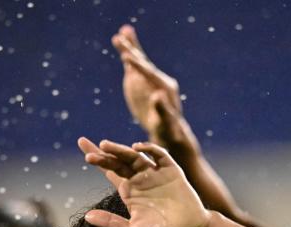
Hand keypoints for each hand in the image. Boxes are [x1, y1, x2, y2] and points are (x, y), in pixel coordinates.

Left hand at [78, 137, 208, 226]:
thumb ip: (111, 222)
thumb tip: (86, 217)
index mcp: (130, 193)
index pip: (109, 172)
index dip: (97, 160)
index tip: (83, 150)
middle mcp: (141, 180)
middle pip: (118, 162)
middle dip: (103, 155)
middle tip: (89, 152)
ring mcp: (155, 174)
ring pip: (135, 156)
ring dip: (120, 150)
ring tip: (105, 145)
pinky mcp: (171, 171)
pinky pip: (159, 155)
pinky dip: (149, 149)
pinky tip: (137, 147)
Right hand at [112, 25, 198, 153]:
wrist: (169, 130)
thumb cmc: (169, 129)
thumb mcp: (165, 121)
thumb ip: (162, 108)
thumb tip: (157, 96)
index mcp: (165, 87)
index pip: (149, 73)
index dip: (137, 65)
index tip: (127, 56)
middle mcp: (158, 79)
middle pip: (143, 62)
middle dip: (131, 51)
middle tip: (120, 37)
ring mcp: (150, 80)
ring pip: (139, 61)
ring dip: (130, 47)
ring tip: (120, 32)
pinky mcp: (143, 83)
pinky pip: (135, 67)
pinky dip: (129, 55)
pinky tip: (122, 44)